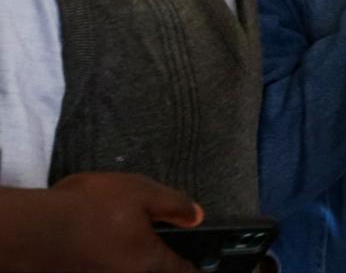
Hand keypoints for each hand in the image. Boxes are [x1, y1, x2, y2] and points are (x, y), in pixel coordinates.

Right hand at [3, 172, 201, 271]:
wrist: (36, 228)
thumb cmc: (90, 208)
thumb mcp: (142, 192)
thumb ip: (175, 205)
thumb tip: (196, 216)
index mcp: (150, 261)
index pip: (182, 271)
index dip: (193, 267)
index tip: (198, 265)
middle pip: (156, 272)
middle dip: (162, 263)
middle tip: (164, 251)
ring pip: (130, 270)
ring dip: (134, 261)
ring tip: (130, 241)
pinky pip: (108, 267)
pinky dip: (112, 259)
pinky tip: (108, 242)